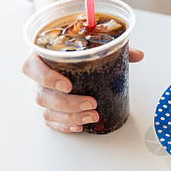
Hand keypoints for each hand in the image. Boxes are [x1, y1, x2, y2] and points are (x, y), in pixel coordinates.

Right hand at [22, 48, 143, 132]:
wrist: (64, 54)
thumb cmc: (73, 50)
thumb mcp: (88, 44)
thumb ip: (111, 48)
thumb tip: (138, 55)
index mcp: (41, 56)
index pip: (32, 67)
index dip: (46, 78)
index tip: (67, 85)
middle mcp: (37, 77)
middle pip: (42, 95)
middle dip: (67, 104)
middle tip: (90, 103)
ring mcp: (41, 93)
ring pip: (46, 111)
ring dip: (69, 117)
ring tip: (91, 116)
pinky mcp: (47, 107)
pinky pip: (50, 121)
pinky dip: (65, 126)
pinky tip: (79, 126)